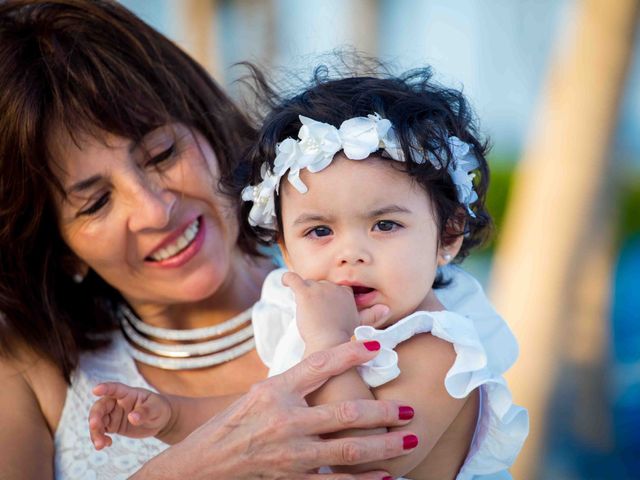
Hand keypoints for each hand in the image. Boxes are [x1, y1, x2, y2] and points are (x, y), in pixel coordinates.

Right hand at [89, 382, 172, 449]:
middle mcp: (117, 402)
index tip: (95, 390)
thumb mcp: (156, 408)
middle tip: (94, 426)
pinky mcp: (112, 426)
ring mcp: (113, 414)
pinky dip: (100, 438)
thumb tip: (132, 417)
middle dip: (95, 416)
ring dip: (95, 432)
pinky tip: (106, 444)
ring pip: (97, 421)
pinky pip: (101, 431)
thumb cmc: (158, 408)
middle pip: (101, 406)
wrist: (159, 420)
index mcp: (128, 393)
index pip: (115, 388)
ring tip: (100, 445)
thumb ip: (145, 412)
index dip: (105, 388)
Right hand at [131, 341, 417, 478]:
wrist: (201, 464)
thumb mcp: (259, 393)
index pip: (318, 366)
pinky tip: (384, 477)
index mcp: (276, 392)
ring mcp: (291, 454)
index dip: (348, 353)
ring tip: (409, 440)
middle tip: (408, 410)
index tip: (374, 343)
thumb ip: (294, 383)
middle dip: (382, 412)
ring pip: (347, 450)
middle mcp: (286, 421)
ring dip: (383, 446)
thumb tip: (328, 366)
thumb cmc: (231, 424)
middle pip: (344, 413)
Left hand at [283, 272, 389, 349]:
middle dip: (318, 296)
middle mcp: (334, 287)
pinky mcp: (305, 293)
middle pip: (321, 285)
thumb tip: (386, 308)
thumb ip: (373, 315)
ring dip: (305, 293)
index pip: (336, 288)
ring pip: (308, 284)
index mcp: (347, 293)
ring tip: (303, 306)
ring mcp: (319, 289)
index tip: (327, 308)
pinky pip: (293, 279)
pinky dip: (288, 279)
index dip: (330, 297)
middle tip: (316, 313)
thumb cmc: (345, 339)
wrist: (331, 347)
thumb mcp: (361, 324)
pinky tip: (285, 281)